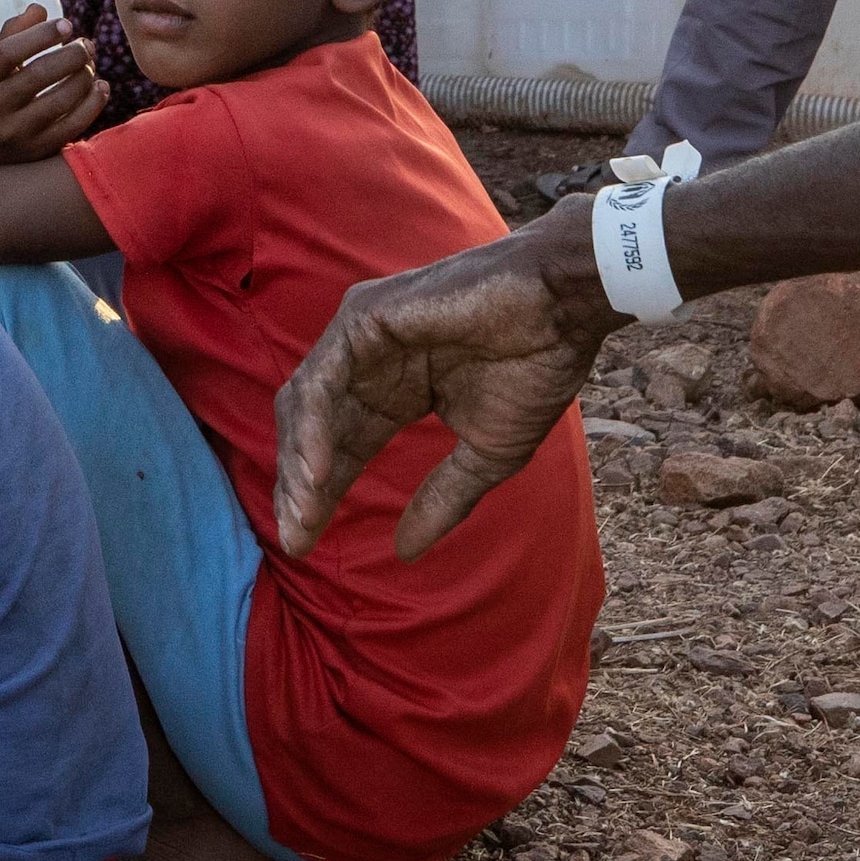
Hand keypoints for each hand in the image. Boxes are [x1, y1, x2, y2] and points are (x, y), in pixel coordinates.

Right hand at [0, 3, 107, 153]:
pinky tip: (101, 87)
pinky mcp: (37, 153)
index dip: (40, 35)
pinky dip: (92, 104)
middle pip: (38, 75)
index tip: (66, 24)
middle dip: (71, 55)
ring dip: (84, 77)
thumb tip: (40, 8)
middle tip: (87, 45)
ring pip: (60, 101)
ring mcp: (15, 135)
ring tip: (90, 65)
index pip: (8, 52)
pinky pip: (72, 126)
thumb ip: (12, 34)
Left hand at [272, 219, 618, 562]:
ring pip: (306, 403)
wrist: (563, 308)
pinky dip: (314, 425)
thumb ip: (442, 499)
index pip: (342, 447)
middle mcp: (368, 363)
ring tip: (305, 513)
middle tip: (296, 539)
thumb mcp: (486, 454)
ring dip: (300, 462)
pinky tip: (318, 471)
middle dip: (299, 486)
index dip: (321, 496)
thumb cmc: (535, 367)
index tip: (303, 545)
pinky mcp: (364, 316)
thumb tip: (403, 553)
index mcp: (394, 392)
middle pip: (311, 429)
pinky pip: (323, 377)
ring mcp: (361, 335)